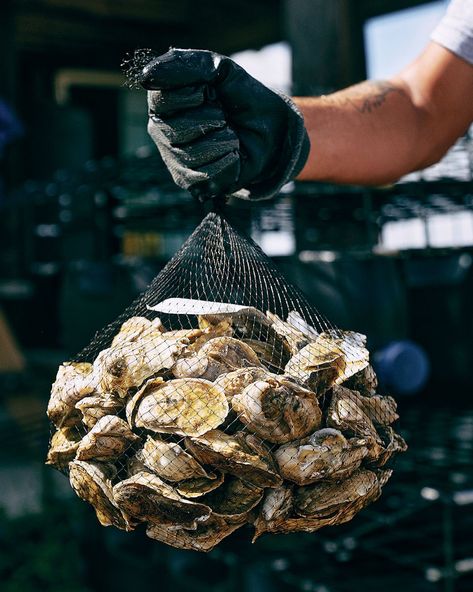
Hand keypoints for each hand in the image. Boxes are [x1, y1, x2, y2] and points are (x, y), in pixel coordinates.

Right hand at [136, 48, 309, 200]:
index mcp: (164, 102)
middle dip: (210, 119)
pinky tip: (233, 153)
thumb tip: (146, 77)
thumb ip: (185, 66)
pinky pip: (203, 175)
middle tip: (224, 116)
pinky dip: (226, 161)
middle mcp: (162, 131)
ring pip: (189, 154)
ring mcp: (174, 158)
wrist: (271, 132)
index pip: (160, 100)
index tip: (209, 93)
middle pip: (173, 130)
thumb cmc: (242, 99)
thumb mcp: (219, 70)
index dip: (191, 96)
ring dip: (222, 141)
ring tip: (231, 135)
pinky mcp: (190, 181)